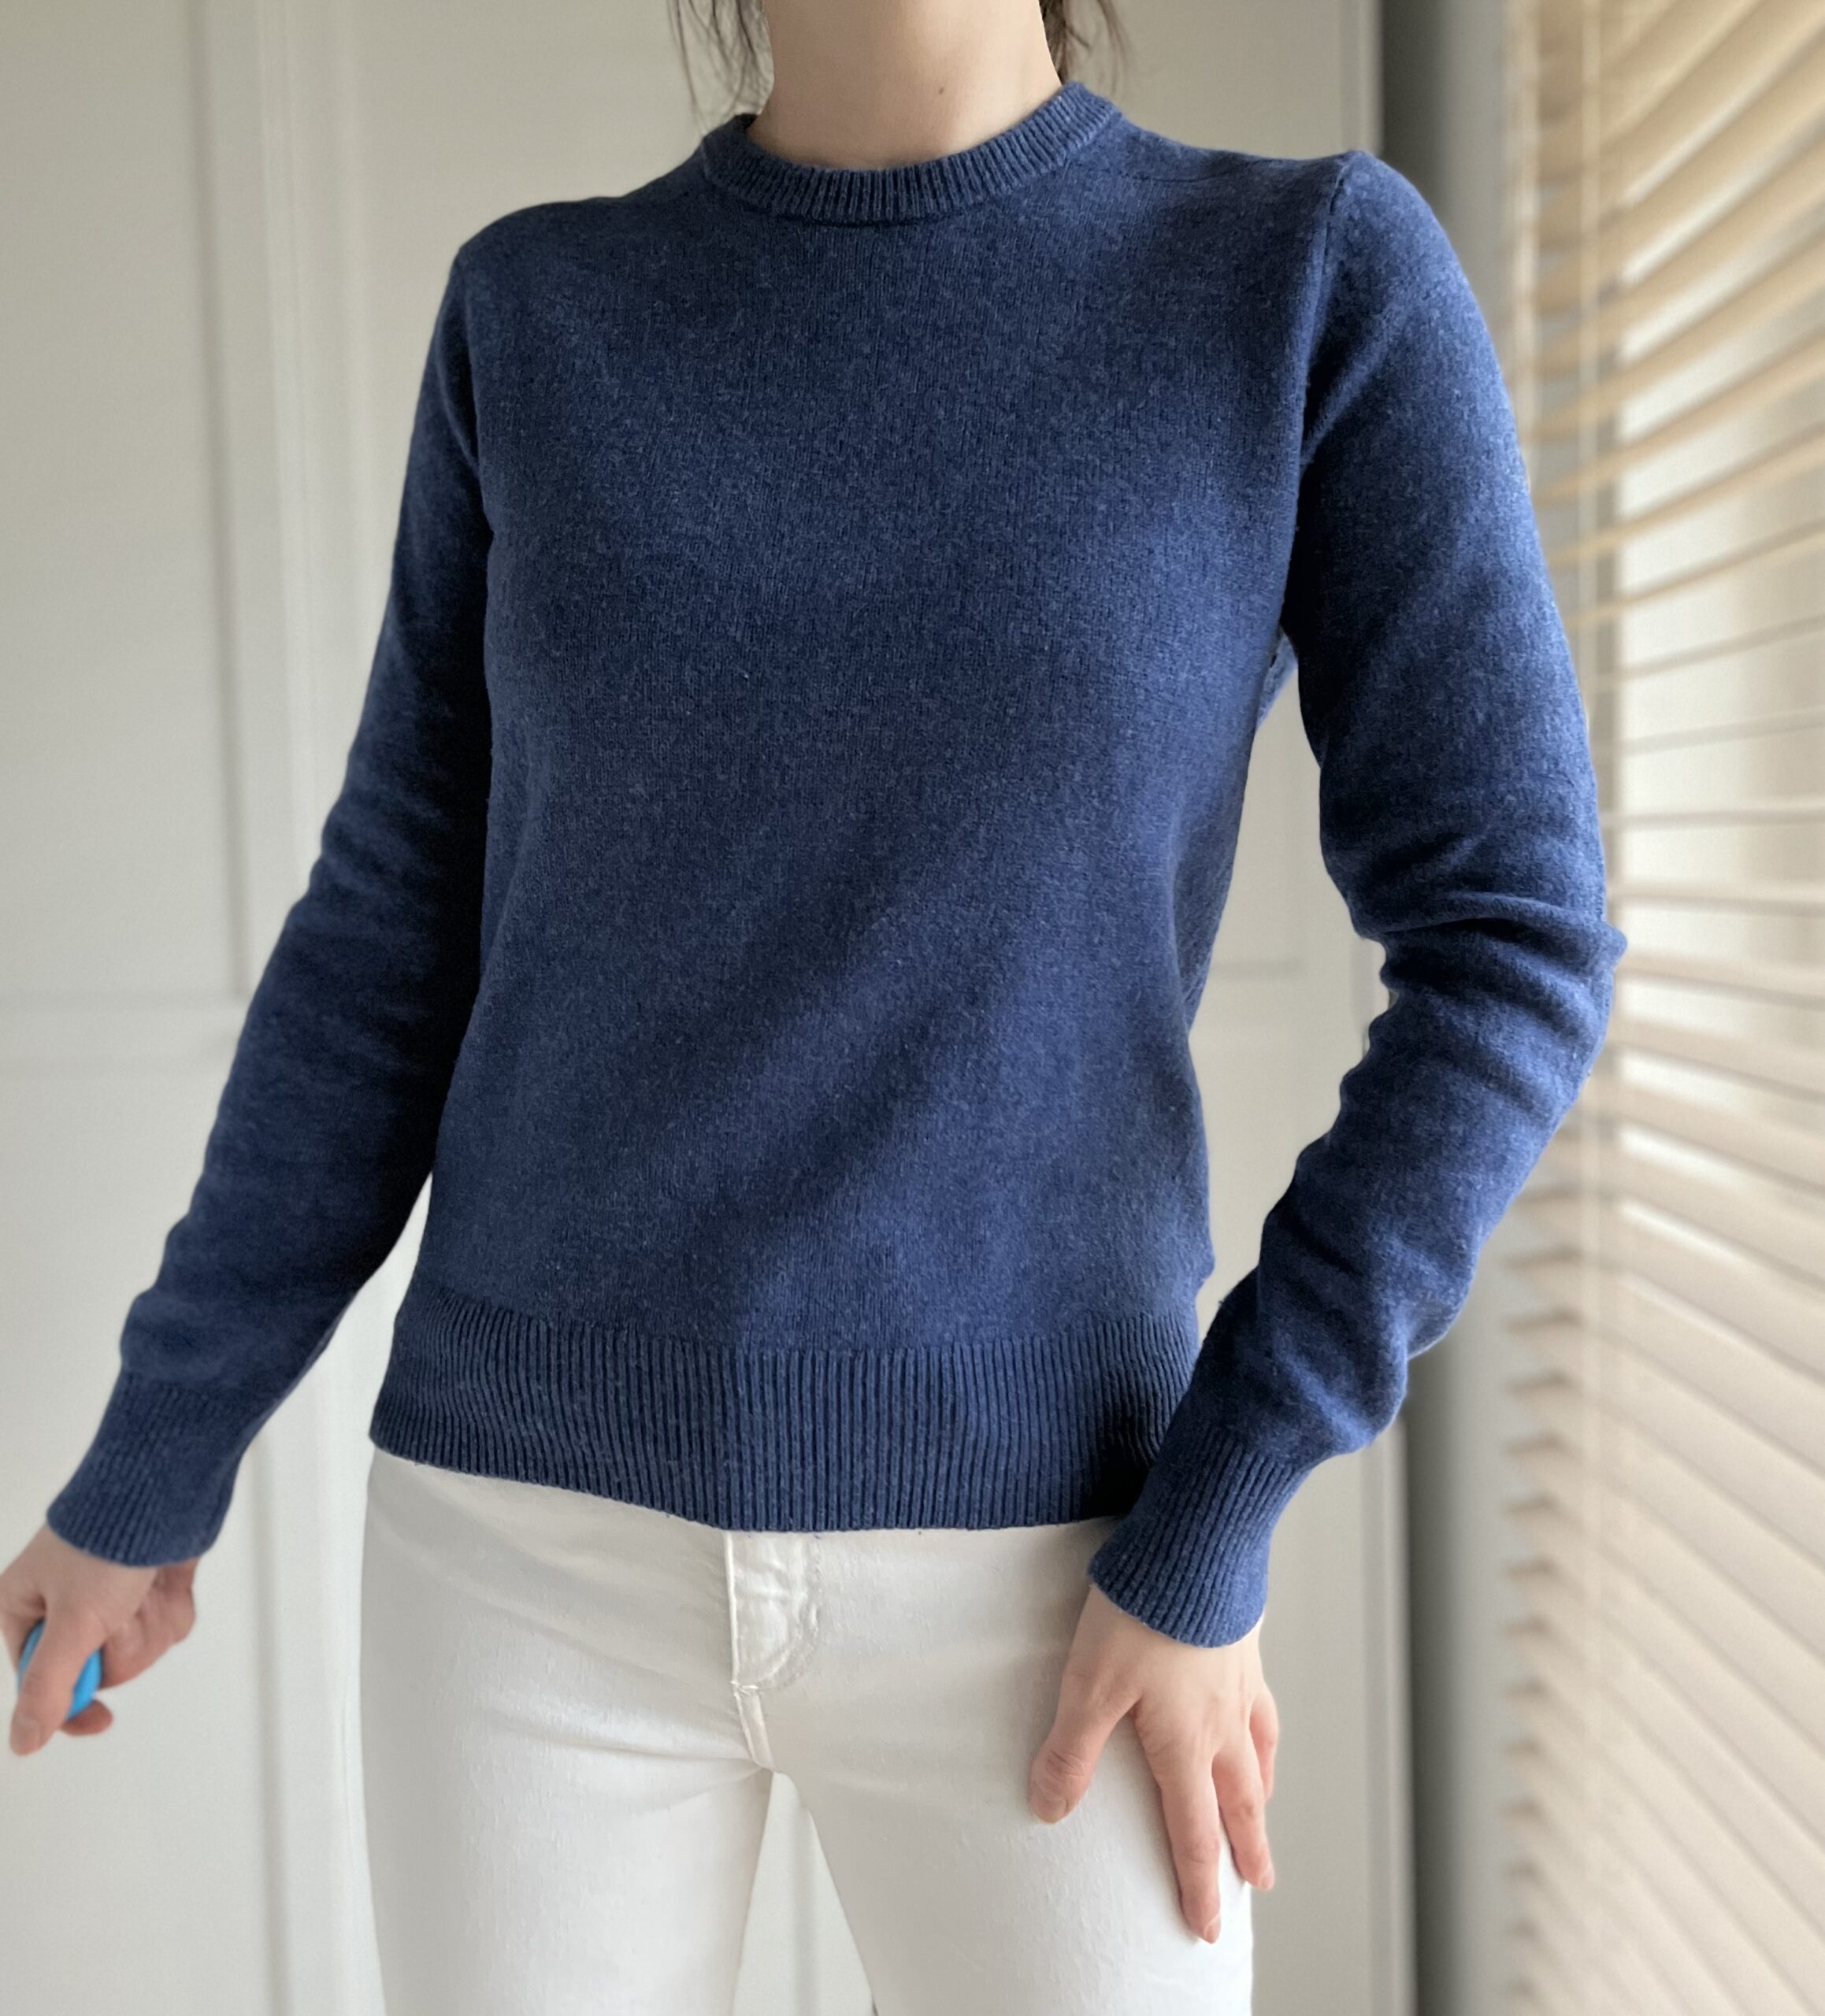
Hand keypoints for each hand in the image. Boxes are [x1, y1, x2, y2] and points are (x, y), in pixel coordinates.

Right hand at [2, 1525, 197, 1754]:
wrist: (166, 1483)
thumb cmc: (108, 1539)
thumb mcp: (72, 1622)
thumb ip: (48, 1687)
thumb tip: (25, 1741)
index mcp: (23, 1607)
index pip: (40, 1684)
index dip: (73, 1705)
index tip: (101, 1719)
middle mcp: (63, 1603)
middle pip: (97, 1668)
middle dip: (122, 1645)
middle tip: (121, 1613)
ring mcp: (109, 1593)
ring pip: (138, 1645)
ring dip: (150, 1623)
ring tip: (145, 1590)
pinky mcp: (149, 1583)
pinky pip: (164, 1620)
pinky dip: (171, 1605)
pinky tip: (166, 1581)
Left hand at [1028, 1582, 1277, 1942]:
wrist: (1195, 1545)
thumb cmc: (1141, 1612)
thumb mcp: (1089, 1683)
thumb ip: (1071, 1749)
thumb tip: (1050, 1808)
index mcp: (1185, 1744)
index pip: (1193, 1832)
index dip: (1199, 1884)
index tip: (1206, 1925)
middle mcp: (1222, 1724)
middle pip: (1239, 1804)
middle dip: (1247, 1849)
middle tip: (1260, 1884)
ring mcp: (1240, 1684)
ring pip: (1258, 1756)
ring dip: (1261, 1795)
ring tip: (1264, 1811)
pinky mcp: (1244, 1645)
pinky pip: (1263, 1705)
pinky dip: (1265, 1730)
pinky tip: (1259, 1720)